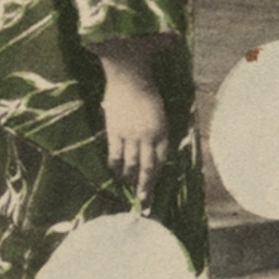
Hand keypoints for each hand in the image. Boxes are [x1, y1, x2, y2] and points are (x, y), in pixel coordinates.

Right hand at [99, 47, 172, 205]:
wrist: (130, 76)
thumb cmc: (147, 91)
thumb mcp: (159, 113)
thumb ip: (157, 132)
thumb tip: (153, 150)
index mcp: (162, 131)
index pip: (161, 161)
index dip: (157, 178)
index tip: (154, 190)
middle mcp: (148, 136)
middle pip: (147, 168)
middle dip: (145, 187)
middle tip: (143, 201)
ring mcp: (131, 135)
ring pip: (131, 165)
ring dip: (129, 179)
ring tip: (128, 187)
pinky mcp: (115, 131)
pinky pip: (115, 155)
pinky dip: (115, 166)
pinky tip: (115, 173)